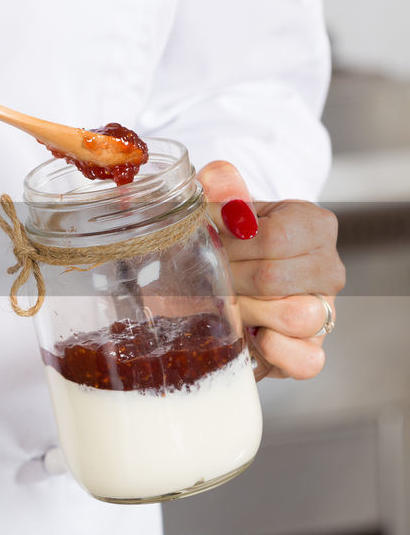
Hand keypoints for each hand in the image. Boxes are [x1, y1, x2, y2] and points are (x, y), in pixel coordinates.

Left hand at [198, 161, 344, 379]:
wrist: (238, 281)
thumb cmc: (235, 243)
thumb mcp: (228, 211)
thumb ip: (221, 189)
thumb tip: (214, 175)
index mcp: (314, 225)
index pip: (272, 236)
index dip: (228, 242)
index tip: (205, 240)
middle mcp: (328, 268)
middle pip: (274, 278)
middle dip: (228, 278)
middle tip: (206, 277)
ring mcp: (324, 311)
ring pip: (295, 315)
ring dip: (246, 311)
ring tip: (226, 304)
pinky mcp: (311, 348)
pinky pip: (308, 359)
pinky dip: (278, 351)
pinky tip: (253, 338)